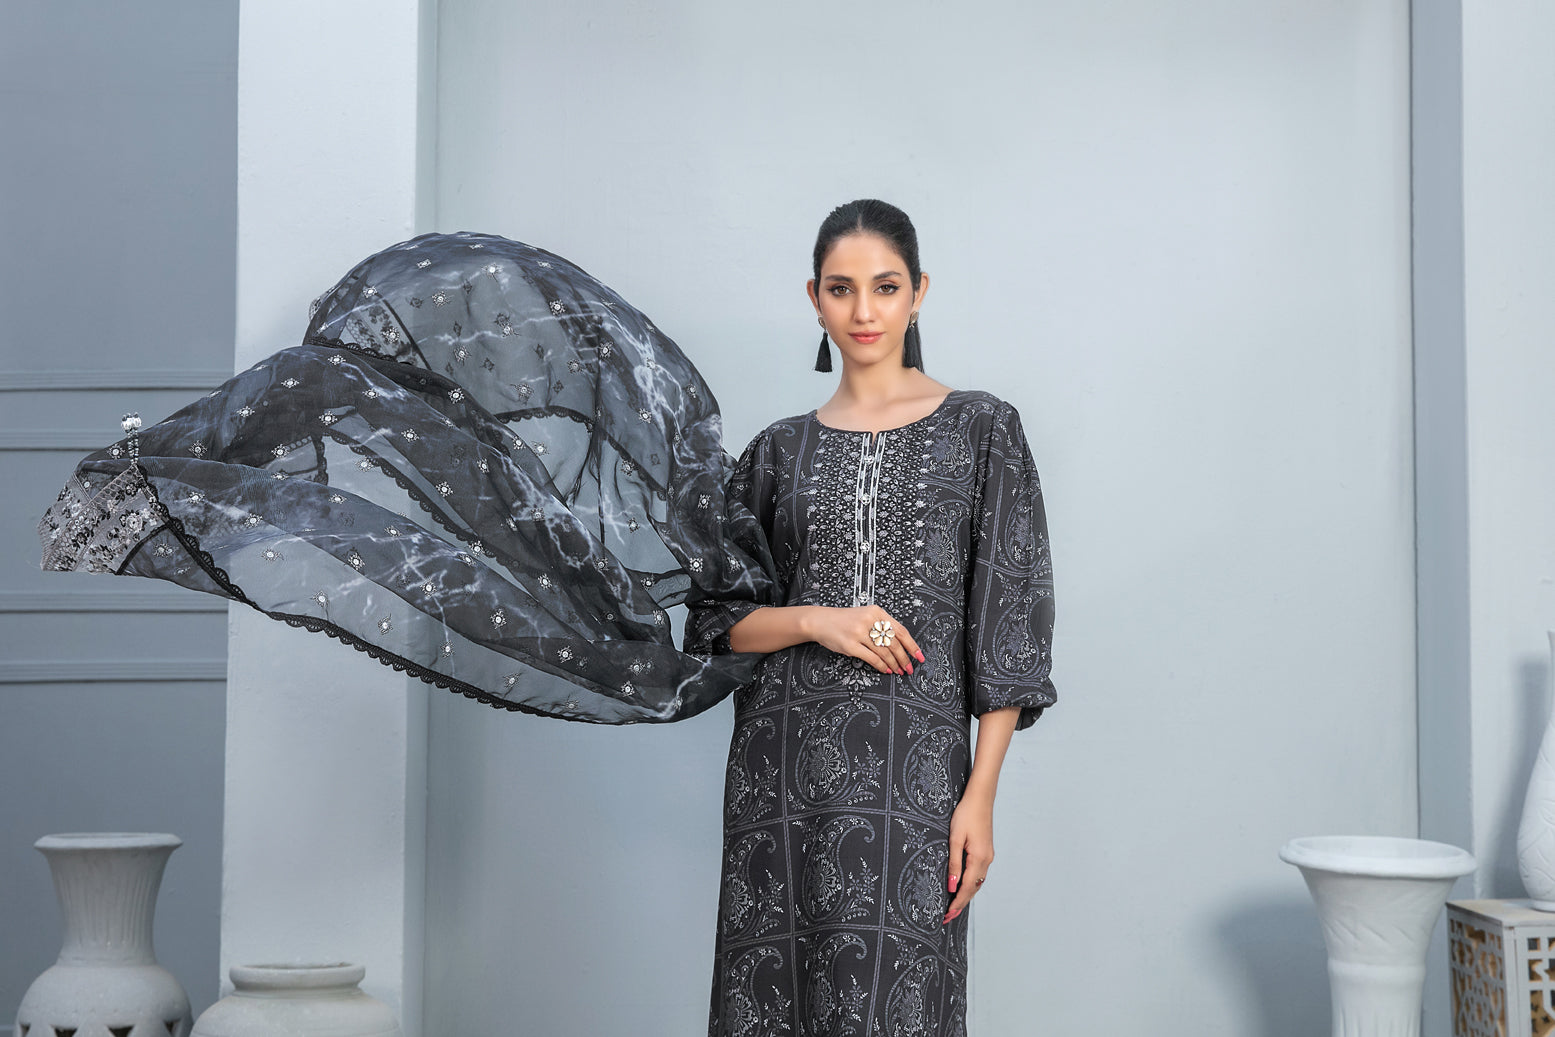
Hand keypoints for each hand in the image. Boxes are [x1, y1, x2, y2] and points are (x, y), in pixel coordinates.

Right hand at [805, 605, 922, 674]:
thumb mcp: (865, 616)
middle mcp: (869, 620)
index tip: (919, 656)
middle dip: (904, 659)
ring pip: (884, 652)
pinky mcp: (850, 645)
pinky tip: (885, 669)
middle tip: (909, 668)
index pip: (900, 630)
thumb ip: (881, 626)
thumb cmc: (844, 620)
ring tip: (898, 671)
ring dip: (893, 664)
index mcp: (876, 612)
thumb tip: (900, 646)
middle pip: (894, 643)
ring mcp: (859, 633)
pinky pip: (872, 658)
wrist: (821, 621)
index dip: (912, 645)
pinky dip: (881, 666)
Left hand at [943, 791, 993, 923]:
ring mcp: (988, 856)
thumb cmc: (965, 814)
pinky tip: (963, 887)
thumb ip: (954, 863)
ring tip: (954, 907)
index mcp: (979, 858)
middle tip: (948, 917)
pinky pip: (978, 873)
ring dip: (966, 895)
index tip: (947, 915)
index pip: (967, 887)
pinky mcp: (986, 851)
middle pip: (974, 888)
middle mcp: (986, 860)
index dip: (957, 902)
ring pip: (977, 882)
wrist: (980, 798)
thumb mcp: (955, 839)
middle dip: (961, 903)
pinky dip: (971, 884)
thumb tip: (952, 886)